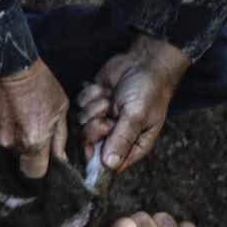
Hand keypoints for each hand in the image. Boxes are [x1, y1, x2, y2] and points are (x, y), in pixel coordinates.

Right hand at [0, 58, 70, 179]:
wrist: (8, 63)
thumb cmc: (39, 83)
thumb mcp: (60, 108)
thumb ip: (60, 138)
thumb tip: (61, 158)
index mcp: (34, 141)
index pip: (34, 173)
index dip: (39, 168)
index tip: (42, 160)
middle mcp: (10, 142)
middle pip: (19, 156)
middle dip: (26, 145)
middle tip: (31, 123)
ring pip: (5, 142)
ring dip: (11, 133)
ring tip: (16, 111)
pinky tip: (4, 106)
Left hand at [77, 36, 190, 174]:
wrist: (143, 61)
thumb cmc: (148, 90)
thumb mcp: (137, 116)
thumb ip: (122, 140)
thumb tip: (109, 166)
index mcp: (133, 145)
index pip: (111, 164)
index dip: (99, 158)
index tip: (97, 145)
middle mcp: (115, 135)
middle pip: (89, 143)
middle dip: (96, 127)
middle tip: (110, 115)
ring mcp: (101, 118)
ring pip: (82, 123)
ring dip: (95, 107)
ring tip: (111, 98)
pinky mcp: (92, 103)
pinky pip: (79, 105)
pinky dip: (91, 95)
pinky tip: (104, 89)